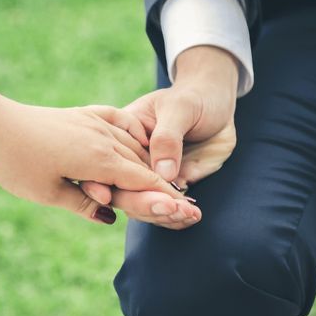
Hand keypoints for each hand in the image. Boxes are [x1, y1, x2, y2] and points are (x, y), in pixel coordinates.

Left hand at [0, 85, 182, 222]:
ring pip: (133, 143)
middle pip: (143, 163)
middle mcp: (103, 137)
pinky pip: (120, 121)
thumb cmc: (16, 163)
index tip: (188, 209)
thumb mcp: (48, 193)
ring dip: (150, 163)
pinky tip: (140, 139)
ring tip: (165, 179)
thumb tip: (110, 217)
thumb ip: (83, 205)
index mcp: (97, 159)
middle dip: (164, 182)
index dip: (166, 196)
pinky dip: (134, 133)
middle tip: (183, 201)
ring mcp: (94, 122)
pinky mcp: (84, 114)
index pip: (142, 180)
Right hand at [81, 46, 237, 228]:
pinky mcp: (171, 187)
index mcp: (122, 138)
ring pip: (145, 207)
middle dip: (142, 204)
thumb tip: (163, 174)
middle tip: (170, 207)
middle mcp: (132, 162)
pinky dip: (178, 218)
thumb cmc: (193, 97)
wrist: (216, 101)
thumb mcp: (180, 108)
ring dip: (163, 215)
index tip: (107, 198)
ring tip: (188, 213)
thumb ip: (168, 138)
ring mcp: (151, 177)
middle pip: (122, 192)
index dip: (100, 184)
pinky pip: (168, 209)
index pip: (105, 165)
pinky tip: (192, 216)